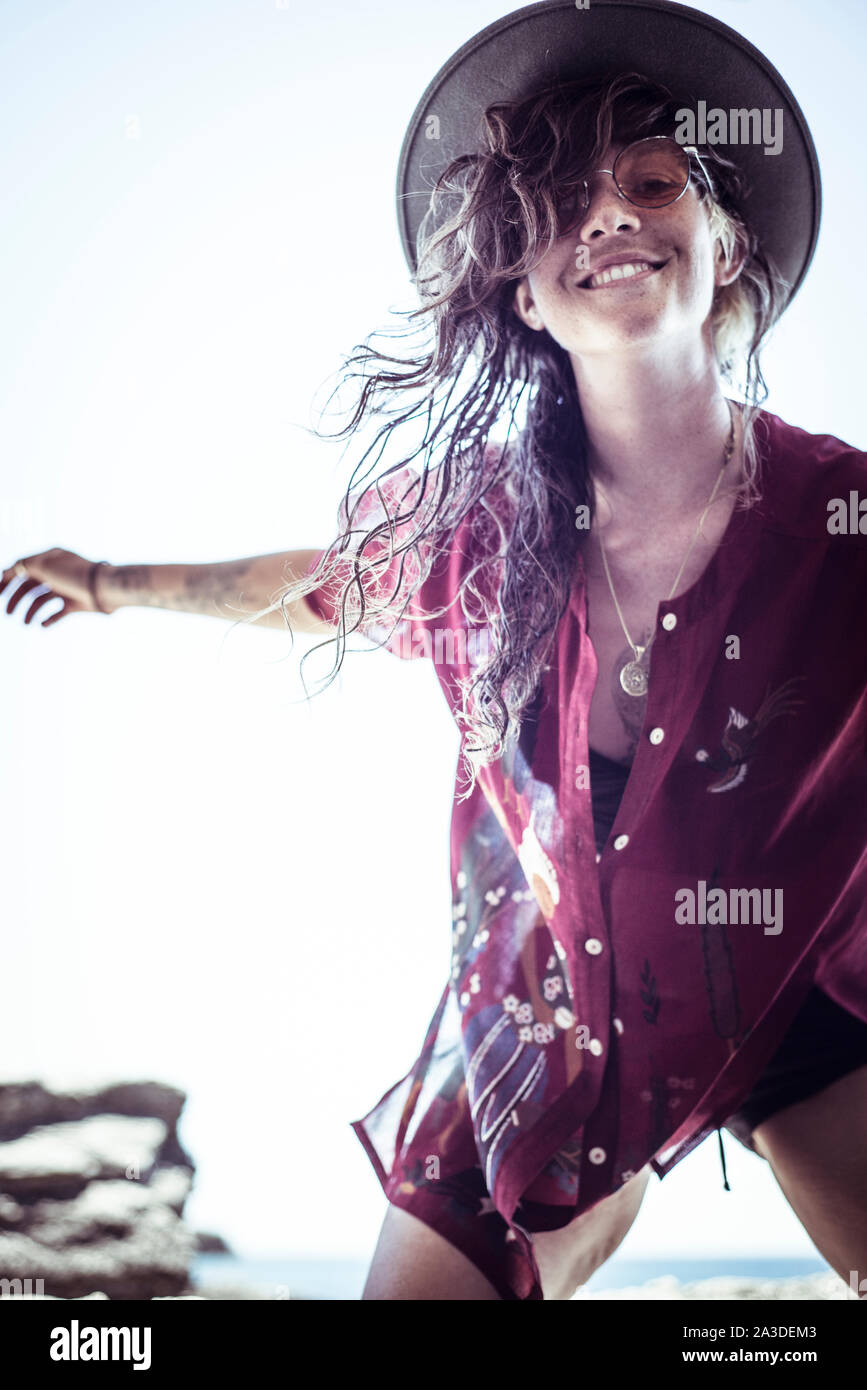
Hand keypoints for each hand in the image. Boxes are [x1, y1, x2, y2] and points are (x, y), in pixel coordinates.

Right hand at [0, 549, 115, 626]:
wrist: (104, 590)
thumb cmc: (74, 575)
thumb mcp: (45, 566)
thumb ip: (24, 566)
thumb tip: (9, 570)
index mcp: (50, 558)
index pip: (23, 567)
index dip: (8, 578)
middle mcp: (57, 571)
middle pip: (30, 585)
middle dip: (17, 598)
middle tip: (7, 612)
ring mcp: (66, 587)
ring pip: (42, 600)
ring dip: (31, 611)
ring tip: (26, 623)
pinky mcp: (76, 603)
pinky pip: (58, 612)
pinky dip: (49, 619)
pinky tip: (42, 625)